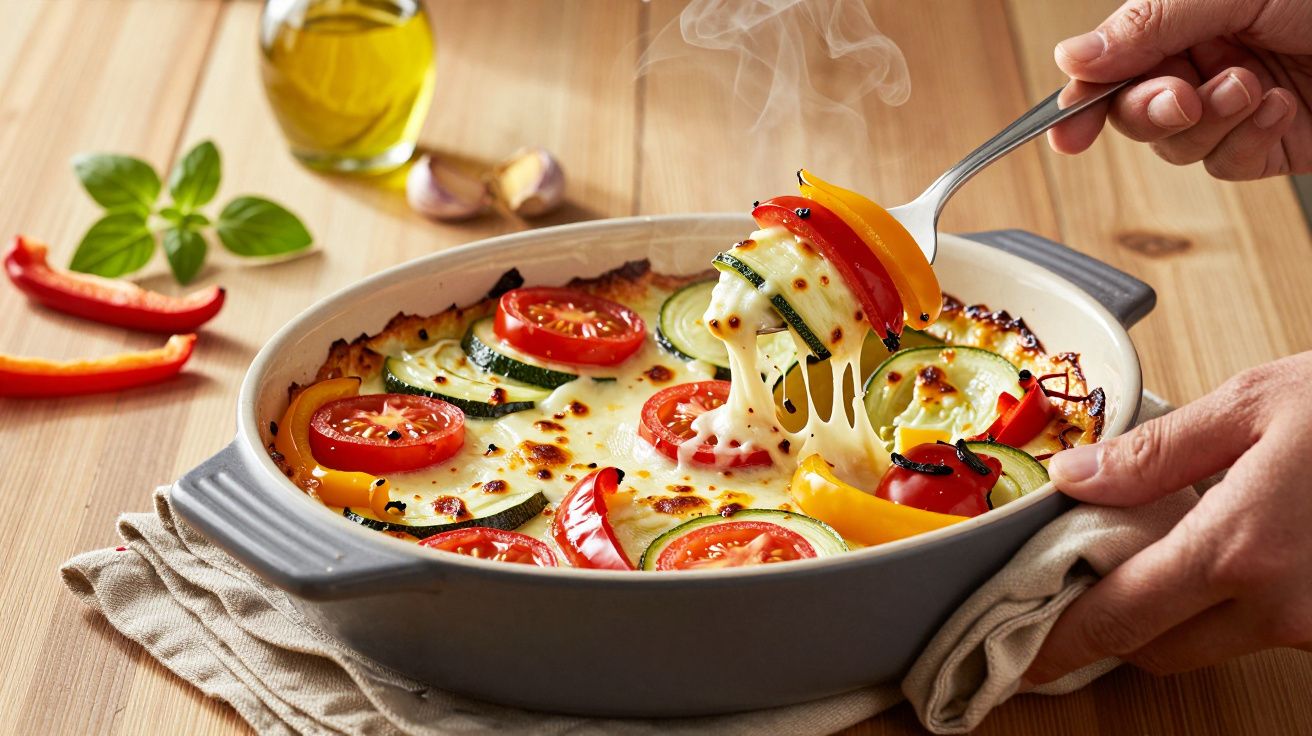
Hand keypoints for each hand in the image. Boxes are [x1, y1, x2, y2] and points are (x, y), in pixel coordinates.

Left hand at [1024, 352, 1311, 683]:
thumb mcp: (1255, 405)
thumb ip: (1156, 452)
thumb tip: (1075, 479)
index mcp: (1241, 548)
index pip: (1121, 617)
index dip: (1061, 643)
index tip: (1020, 656)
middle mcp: (1280, 604)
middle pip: (1158, 649)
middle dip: (1111, 628)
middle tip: (1075, 588)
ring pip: (1210, 644)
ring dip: (1170, 616)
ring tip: (1149, 556)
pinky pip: (1261, 631)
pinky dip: (1224, 607)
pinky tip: (1221, 555)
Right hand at [1048, 0, 1311, 178]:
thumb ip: (1148, 27)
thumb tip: (1070, 58)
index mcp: (1185, 17)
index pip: (1110, 65)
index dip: (1081, 101)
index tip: (1065, 132)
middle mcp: (1204, 60)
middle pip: (1133, 112)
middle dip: (1152, 112)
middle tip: (1182, 99)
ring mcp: (1235, 105)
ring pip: (1177, 144)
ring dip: (1210, 121)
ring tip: (1251, 88)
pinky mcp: (1268, 145)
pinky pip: (1226, 164)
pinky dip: (1247, 139)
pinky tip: (1279, 108)